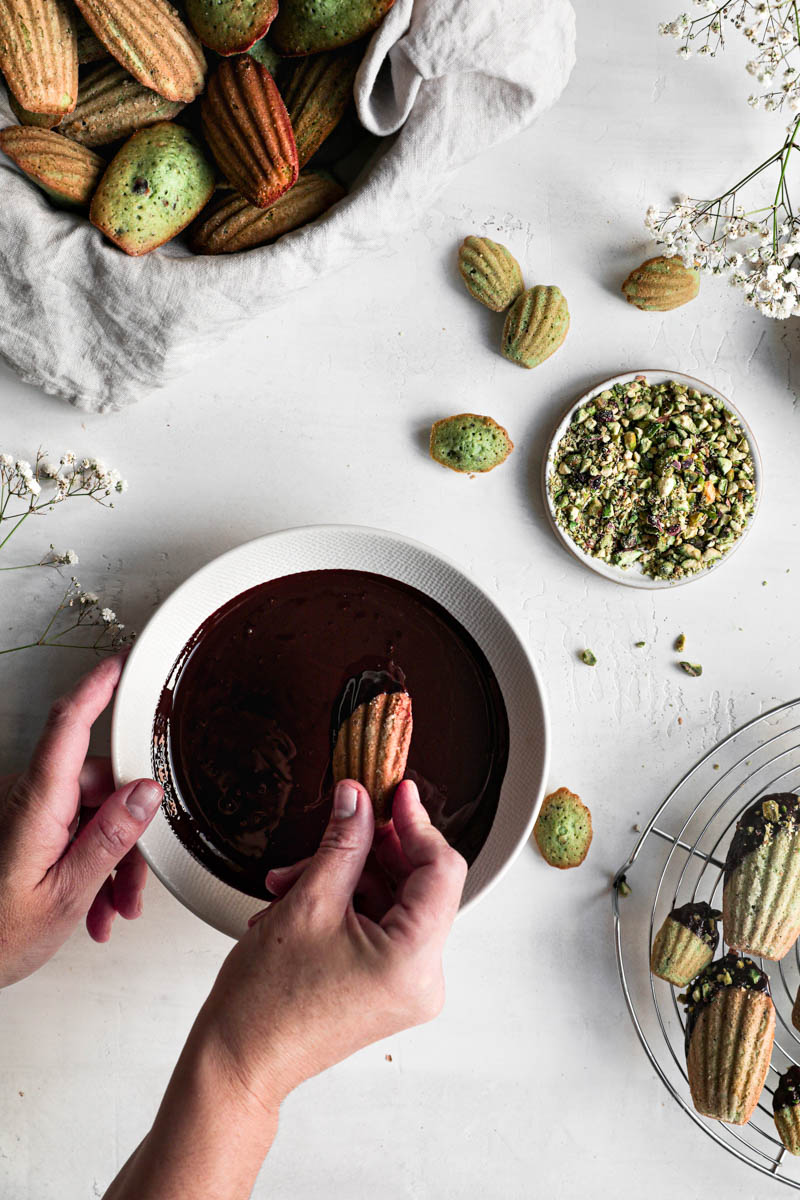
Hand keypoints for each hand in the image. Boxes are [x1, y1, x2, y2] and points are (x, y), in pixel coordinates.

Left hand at [0, 654, 162, 987]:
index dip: (97, 687)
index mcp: (37, 803)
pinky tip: (93, 905)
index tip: (124, 662)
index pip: (68, 724)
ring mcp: (29, 813)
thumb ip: (110, 838)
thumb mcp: (66, 894)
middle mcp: (30, 798)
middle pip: (100, 783)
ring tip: (107, 908)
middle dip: (129, 833)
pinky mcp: (29, 829)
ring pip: (95, 813)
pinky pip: (75, 828)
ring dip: (111, 860)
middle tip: (132, 886)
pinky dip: (92, 864)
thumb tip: (146, 792)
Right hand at [104, 777, 465, 1199]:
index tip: (395, 793)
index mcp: (414, 960)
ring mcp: (405, 988)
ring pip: (391, 902)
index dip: (417, 823)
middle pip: (416, 885)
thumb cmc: (264, 1004)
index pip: (441, 870)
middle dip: (367, 851)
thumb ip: (343, 841)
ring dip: (344, 877)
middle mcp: (422, 980)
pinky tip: (297, 898)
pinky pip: (378, 927)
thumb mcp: (308, 902)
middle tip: (336, 825)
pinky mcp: (385, 989)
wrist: (237, 1063)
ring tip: (291, 877)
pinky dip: (343, 904)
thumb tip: (359, 799)